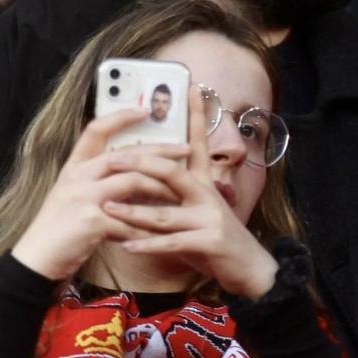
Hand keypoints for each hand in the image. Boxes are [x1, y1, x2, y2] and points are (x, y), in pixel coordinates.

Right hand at [9, 109, 184, 280]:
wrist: (36, 258)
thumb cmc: (57, 229)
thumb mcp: (71, 196)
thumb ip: (96, 183)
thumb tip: (131, 174)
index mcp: (73, 168)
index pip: (96, 129)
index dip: (121, 117)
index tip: (145, 110)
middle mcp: (77, 177)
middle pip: (126, 154)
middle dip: (160, 150)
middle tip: (186, 149)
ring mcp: (84, 197)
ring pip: (133, 181)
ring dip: (162, 187)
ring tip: (183, 191)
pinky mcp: (92, 221)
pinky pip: (131, 220)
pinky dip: (149, 227)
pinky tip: (165, 232)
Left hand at [101, 88, 278, 297]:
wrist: (249, 270)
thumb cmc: (213, 239)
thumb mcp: (194, 212)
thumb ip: (171, 196)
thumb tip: (140, 180)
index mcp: (203, 183)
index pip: (198, 144)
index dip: (196, 116)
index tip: (190, 87)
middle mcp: (207, 195)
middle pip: (172, 172)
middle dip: (141, 164)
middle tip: (113, 159)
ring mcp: (210, 219)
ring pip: (165, 212)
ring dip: (133, 211)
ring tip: (107, 206)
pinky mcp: (209, 243)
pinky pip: (171, 242)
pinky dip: (147, 244)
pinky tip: (126, 244)